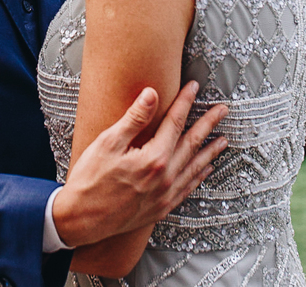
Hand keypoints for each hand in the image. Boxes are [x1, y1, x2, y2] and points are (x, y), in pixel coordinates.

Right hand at [53, 81, 228, 248]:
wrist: (82, 219)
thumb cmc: (90, 181)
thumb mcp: (108, 143)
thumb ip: (133, 119)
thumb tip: (151, 95)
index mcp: (153, 159)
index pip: (175, 123)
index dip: (185, 102)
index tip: (194, 87)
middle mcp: (165, 177)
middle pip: (192, 144)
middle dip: (208, 124)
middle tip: (222, 110)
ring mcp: (165, 195)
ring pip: (195, 167)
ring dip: (210, 151)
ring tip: (222, 140)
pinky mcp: (161, 208)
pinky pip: (188, 188)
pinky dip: (199, 176)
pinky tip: (206, 169)